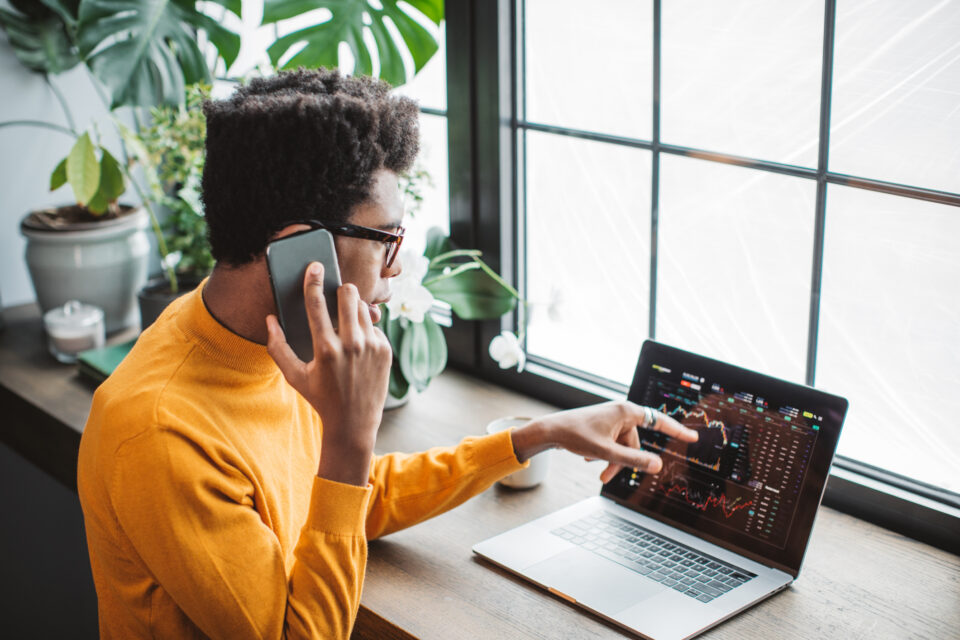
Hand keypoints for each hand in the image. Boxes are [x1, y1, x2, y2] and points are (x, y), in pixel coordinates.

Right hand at [266, 262, 392, 485]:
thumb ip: (278, 347)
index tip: (314, 266)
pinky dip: (365, 329)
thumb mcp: (294, 376)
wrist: (354, 423)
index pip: (317, 304)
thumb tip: (270, 320)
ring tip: (345, 321)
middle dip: (340, 290)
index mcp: (326, 349)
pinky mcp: (386, 351)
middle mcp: (351, 345)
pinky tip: (358, 344)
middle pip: (348, 295)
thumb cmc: (320, 398)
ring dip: (353, 308)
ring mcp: (372, 347)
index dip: (313, 281)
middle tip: (335, 295)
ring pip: (363, 307)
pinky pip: (374, 326)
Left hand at [511, 401, 698, 482]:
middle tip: (605, 474)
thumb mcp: (606, 452)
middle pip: (635, 442)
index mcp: (626, 411)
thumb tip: (658, 465)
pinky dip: (604, 454)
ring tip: (594, 466)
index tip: (693, 437)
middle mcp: (621, 412)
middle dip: (623, 460)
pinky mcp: (603, 427)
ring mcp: (611, 419)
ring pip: (623, 446)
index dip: (678, 430)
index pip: (659, 420)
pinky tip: (588, 456)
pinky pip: (613, 444)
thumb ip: (633, 460)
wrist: (550, 431)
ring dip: (611, 460)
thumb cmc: (575, 436)